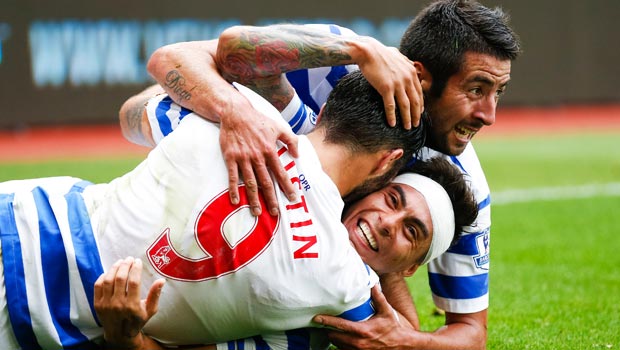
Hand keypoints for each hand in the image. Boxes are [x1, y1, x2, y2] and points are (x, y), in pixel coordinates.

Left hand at [94, 257, 164, 348]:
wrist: (119, 335)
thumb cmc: (137, 321)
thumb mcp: (150, 310)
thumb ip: (155, 295)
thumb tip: (161, 280)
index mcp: (132, 306)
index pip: (134, 281)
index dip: (136, 269)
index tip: (138, 262)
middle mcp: (118, 304)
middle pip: (120, 278)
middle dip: (125, 265)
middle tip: (129, 259)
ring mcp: (105, 304)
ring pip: (108, 280)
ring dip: (114, 268)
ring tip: (120, 262)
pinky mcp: (97, 304)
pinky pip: (98, 286)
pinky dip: (103, 276)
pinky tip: (110, 272)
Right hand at [219, 97, 298, 215]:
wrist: (236, 113)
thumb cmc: (258, 120)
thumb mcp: (278, 127)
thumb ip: (291, 140)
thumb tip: (297, 154)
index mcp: (270, 151)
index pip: (281, 173)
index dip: (287, 187)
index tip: (293, 198)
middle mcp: (257, 157)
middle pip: (266, 182)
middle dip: (271, 199)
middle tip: (275, 213)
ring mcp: (243, 158)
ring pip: (250, 183)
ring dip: (254, 199)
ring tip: (257, 212)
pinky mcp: (231, 158)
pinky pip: (233, 176)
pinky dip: (234, 189)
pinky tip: (236, 201)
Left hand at [313, 285, 416, 349]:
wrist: (403, 346)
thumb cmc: (394, 328)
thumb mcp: (387, 311)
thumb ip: (378, 297)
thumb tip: (373, 283)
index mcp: (362, 330)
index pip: (339, 326)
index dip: (326, 321)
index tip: (316, 318)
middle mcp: (358, 343)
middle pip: (334, 337)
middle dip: (329, 330)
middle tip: (327, 323)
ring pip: (338, 345)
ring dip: (335, 339)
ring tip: (335, 331)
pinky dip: (343, 345)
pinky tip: (345, 339)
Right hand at [355, 39, 423, 128]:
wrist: (368, 51)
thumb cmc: (381, 53)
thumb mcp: (399, 55)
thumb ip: (406, 62)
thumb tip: (412, 64)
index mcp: (411, 71)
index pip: (419, 92)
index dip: (420, 104)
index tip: (419, 113)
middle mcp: (407, 78)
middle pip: (415, 101)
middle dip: (416, 115)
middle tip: (415, 124)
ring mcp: (397, 84)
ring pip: (405, 106)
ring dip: (407, 118)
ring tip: (407, 127)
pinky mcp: (386, 88)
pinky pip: (390, 106)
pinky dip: (392, 116)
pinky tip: (392, 124)